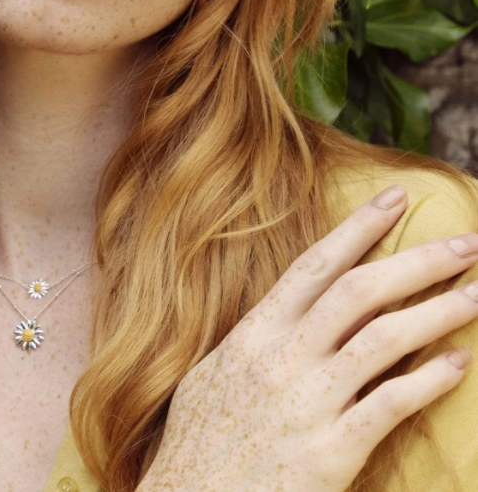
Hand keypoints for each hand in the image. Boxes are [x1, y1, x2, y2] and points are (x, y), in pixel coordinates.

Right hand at [136, 185, 477, 491]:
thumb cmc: (198, 443)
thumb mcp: (213, 375)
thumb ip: (252, 342)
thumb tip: (282, 316)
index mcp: (254, 334)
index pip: (314, 266)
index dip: (358, 228)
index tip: (396, 198)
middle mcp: (283, 356)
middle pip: (359, 292)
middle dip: (416, 261)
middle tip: (465, 243)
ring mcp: (308, 401)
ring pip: (383, 339)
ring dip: (437, 312)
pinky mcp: (330, 451)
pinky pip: (389, 405)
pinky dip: (427, 381)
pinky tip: (458, 363)